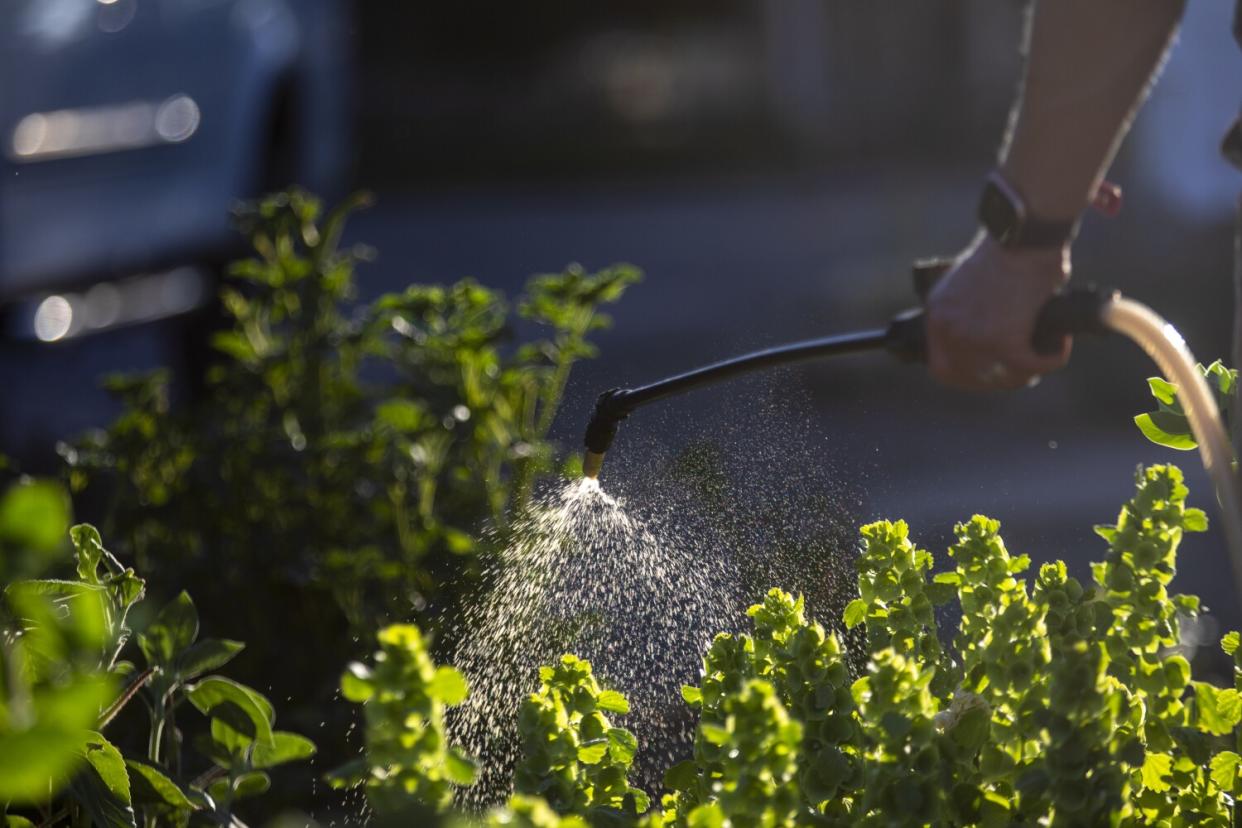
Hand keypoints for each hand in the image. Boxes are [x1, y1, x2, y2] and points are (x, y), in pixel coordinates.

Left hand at [926, 234, 1071, 390]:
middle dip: (998, 378)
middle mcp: (948, 329)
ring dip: (1027, 370)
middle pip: (969, 378)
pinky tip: (1060, 342)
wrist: (1023, 232)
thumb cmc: (1009, 247)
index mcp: (937, 312)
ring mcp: (973, 339)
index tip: (990, 371)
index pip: (941, 364)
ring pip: (1002, 376)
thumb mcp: (975, 281)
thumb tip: (999, 331)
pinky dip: (1052, 357)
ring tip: (1047, 353)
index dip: (968, 373)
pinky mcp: (1004, 342)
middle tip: (1024, 370)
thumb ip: (976, 308)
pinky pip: (1033, 365)